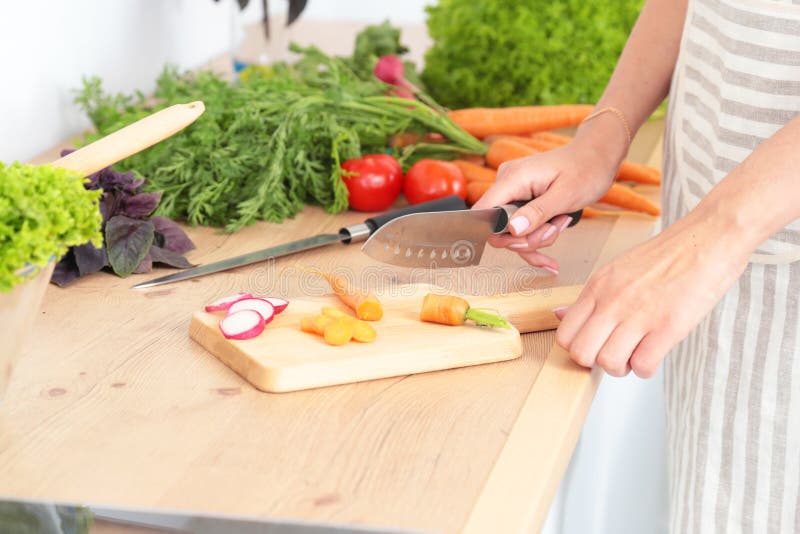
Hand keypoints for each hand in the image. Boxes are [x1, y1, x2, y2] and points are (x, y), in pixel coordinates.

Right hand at [472, 135, 621, 271]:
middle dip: (527, 239)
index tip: (525, 240)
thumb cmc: (587, 168)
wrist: (597, 155)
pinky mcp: (521, 199)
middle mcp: (507, 183)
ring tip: (560, 223)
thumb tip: (512, 229)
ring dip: (537, 238)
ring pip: (512, 232)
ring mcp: (513, 191)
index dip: (499, 234)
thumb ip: (537, 212)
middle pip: (499, 229)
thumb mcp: (566, 195)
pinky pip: (519, 227)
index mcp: (513, 178)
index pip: (484, 213)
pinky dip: (535, 238)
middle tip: (553, 229)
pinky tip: (549, 257)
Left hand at [555, 211, 749, 377]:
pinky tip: (654, 353)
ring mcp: (639, 314)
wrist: (710, 237)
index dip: (578, 347)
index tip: (595, 345)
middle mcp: (613, 300)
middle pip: (581, 353)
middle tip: (615, 353)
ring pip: (608, 363)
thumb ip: (590, 296)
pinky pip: (642, 366)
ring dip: (623, 367)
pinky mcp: (668, 327)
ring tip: (636, 353)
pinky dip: (646, 368)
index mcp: (598, 286)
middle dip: (596, 362)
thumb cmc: (667, 254)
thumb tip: (558, 314)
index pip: (564, 334)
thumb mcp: (616, 269)